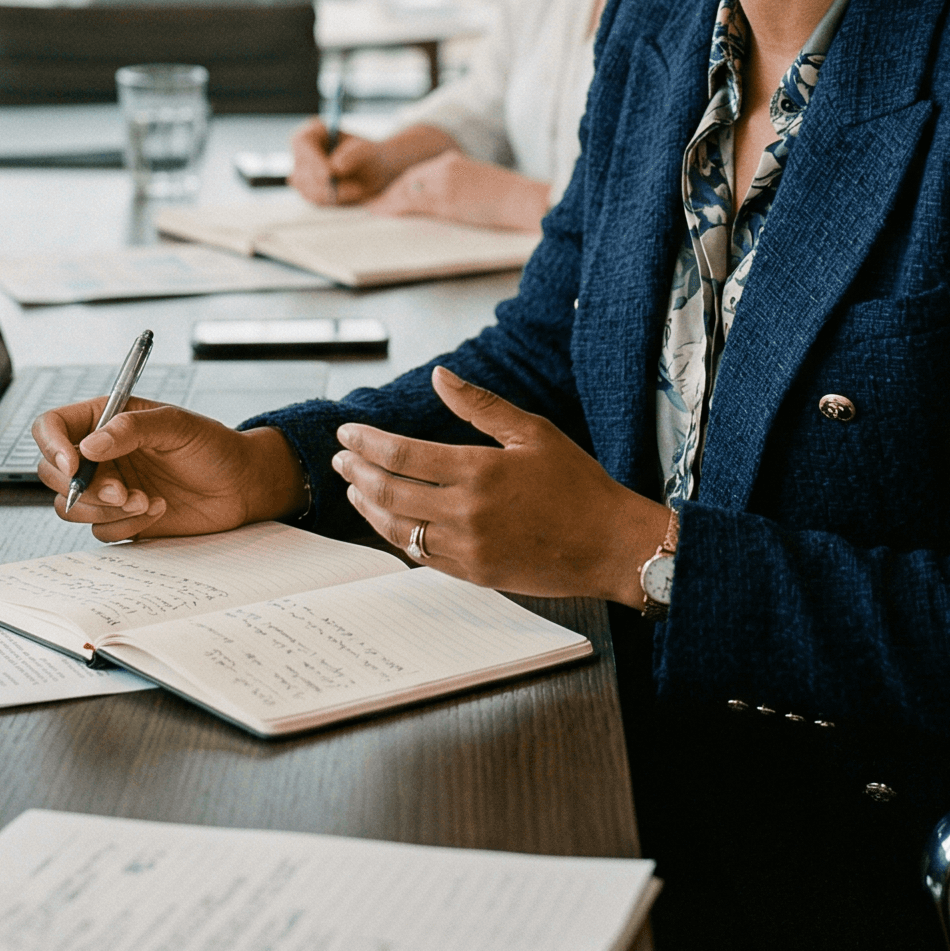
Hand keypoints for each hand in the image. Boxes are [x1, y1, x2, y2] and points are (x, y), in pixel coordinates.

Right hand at [32, 392, 306, 541]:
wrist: (240, 486)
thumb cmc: (213, 446)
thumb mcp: (176, 426)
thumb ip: (132, 429)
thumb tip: (89, 445)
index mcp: (107, 419)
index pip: (53, 426)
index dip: (52, 445)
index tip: (73, 465)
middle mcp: (101, 454)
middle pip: (52, 472)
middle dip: (83, 487)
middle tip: (119, 491)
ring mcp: (108, 487)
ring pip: (70, 507)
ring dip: (106, 509)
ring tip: (146, 500)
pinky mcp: (120, 518)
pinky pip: (99, 530)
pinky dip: (126, 525)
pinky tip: (158, 509)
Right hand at [288, 119, 452, 205]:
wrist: (391, 172)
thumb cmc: (383, 157)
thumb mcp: (374, 154)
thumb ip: (356, 156)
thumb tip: (337, 166)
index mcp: (314, 132)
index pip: (301, 143)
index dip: (311, 159)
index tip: (330, 172)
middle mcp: (306, 152)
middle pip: (298, 168)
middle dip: (322, 182)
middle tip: (350, 190)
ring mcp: (307, 173)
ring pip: (307, 188)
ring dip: (331, 193)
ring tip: (358, 189)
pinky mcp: (314, 192)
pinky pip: (317, 201)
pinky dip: (335, 201)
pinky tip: (354, 195)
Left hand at [332, 367, 665, 601]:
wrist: (610, 545)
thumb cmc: (577, 484)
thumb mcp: (533, 432)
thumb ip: (480, 405)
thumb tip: (440, 375)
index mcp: (479, 471)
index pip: (402, 455)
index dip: (367, 443)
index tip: (347, 433)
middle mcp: (467, 512)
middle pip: (390, 491)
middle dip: (357, 473)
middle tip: (340, 459)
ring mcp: (468, 549)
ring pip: (398, 528)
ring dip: (369, 506)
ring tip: (354, 490)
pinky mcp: (474, 575)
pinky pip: (421, 556)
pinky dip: (397, 536)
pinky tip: (389, 521)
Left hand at [369, 150, 551, 232]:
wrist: (525, 201)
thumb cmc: (510, 199)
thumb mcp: (479, 186)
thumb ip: (457, 187)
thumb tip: (444, 201)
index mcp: (454, 160)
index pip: (419, 171)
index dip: (402, 183)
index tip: (390, 193)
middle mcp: (445, 166)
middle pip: (408, 178)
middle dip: (391, 191)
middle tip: (376, 203)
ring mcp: (443, 182)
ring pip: (405, 189)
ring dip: (386, 200)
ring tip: (373, 209)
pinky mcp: (445, 199)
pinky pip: (410, 202)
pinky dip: (391, 206)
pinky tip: (380, 212)